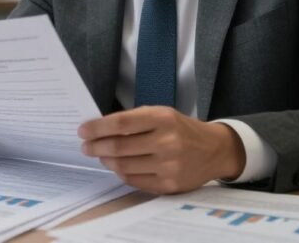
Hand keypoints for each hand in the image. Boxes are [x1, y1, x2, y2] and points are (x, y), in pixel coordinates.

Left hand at [78, 106, 245, 193]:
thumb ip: (133, 120)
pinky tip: (117, 166)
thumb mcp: (162, 114)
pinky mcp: (169, 184)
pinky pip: (134, 180)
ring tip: (101, 155)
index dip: (98, 127)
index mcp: (163, 118)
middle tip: (86, 146)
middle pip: (119, 146)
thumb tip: (99, 128)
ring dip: (106, 160)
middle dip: (96, 146)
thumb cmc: (181, 129)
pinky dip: (121, 173)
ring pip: (123, 165)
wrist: (215, 150)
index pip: (121, 123)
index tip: (83, 130)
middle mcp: (167, 141)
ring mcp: (169, 165)